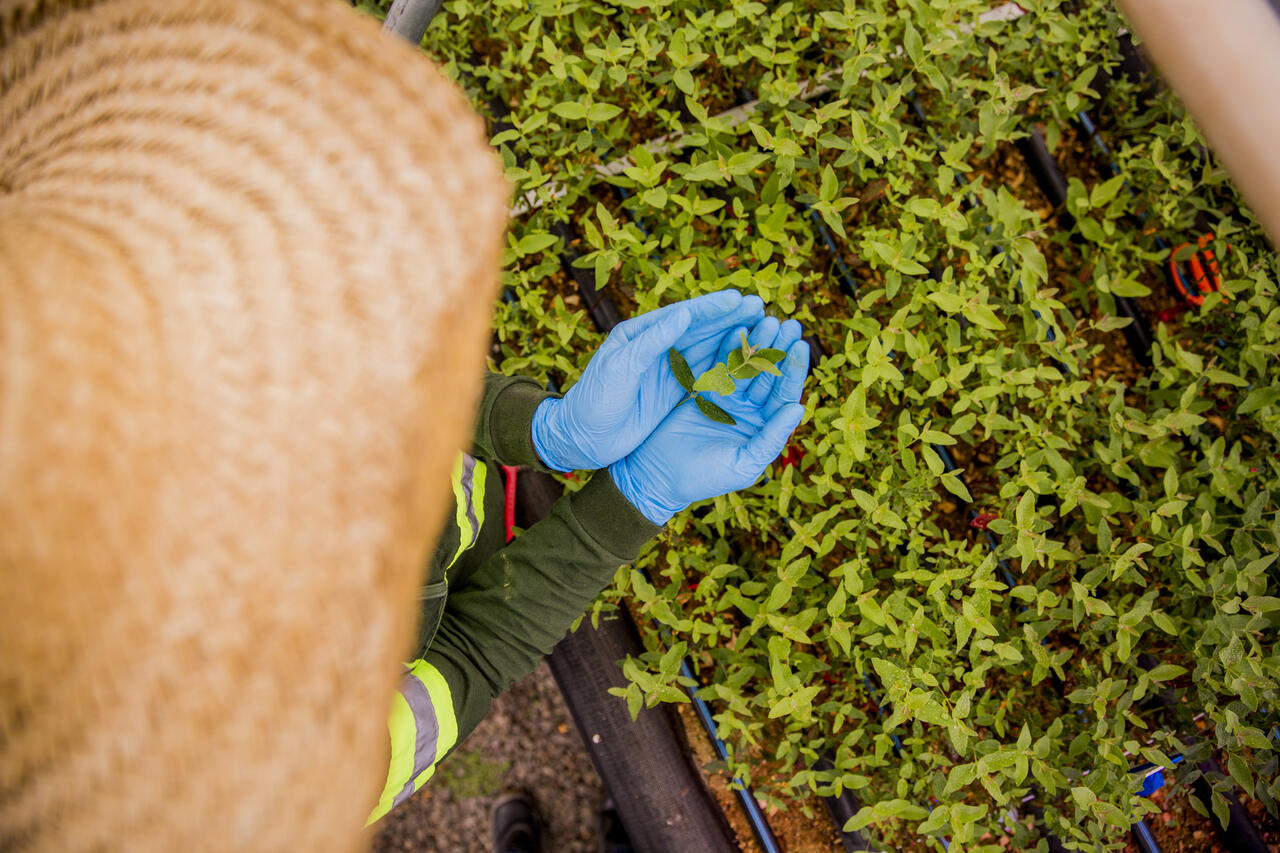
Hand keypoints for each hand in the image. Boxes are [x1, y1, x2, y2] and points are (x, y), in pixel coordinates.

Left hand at [530, 290, 764, 470]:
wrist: (582, 438)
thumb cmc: (594, 400)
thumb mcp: (620, 369)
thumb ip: (652, 342)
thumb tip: (683, 314)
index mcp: (639, 333)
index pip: (680, 316)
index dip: (710, 308)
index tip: (738, 299)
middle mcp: (655, 347)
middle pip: (698, 329)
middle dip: (729, 319)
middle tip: (760, 307)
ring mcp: (665, 369)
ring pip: (705, 350)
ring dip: (732, 339)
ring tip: (761, 328)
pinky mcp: (672, 391)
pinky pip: (703, 375)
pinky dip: (725, 367)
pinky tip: (747, 361)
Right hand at [609, 316, 809, 523]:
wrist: (657, 476)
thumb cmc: (704, 478)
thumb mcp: (743, 464)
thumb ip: (771, 438)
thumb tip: (797, 409)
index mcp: (764, 428)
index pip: (784, 394)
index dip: (792, 370)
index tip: (798, 344)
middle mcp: (750, 410)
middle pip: (768, 374)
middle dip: (778, 348)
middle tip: (787, 323)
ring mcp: (727, 398)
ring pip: (746, 365)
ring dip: (756, 343)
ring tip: (764, 318)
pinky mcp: (703, 389)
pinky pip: (720, 364)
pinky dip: (728, 346)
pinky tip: (737, 327)